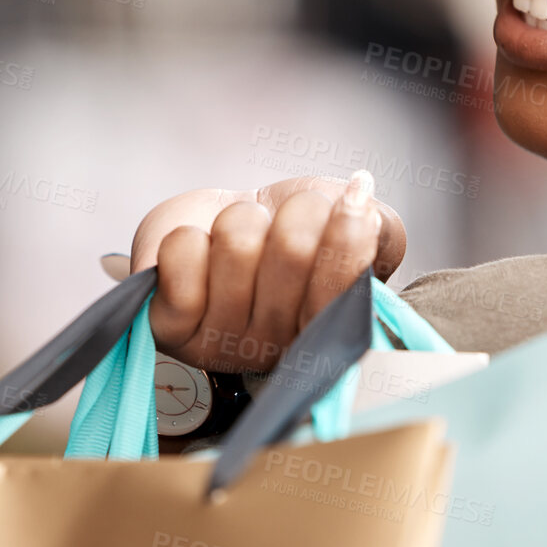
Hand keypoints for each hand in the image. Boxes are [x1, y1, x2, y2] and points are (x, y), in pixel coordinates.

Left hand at [129, 171, 405, 371]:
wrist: (225, 222)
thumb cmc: (293, 228)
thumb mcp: (355, 225)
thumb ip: (379, 227)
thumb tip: (363, 205)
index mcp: (327, 331)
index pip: (348, 283)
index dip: (348, 228)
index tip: (348, 200)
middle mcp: (275, 347)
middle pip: (292, 247)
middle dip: (292, 212)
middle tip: (283, 224)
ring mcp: (218, 341)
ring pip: (237, 241)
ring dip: (240, 219)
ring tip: (240, 239)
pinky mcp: (167, 324)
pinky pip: (183, 253)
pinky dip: (189, 235)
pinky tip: (199, 251)